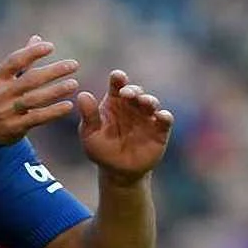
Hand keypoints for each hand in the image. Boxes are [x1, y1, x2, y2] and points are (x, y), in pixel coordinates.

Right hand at [0, 36, 79, 145]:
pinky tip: (69, 105)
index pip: (14, 61)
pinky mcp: (14, 127)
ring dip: (56, 91)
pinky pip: (37, 118)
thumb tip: (37, 38)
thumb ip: (20, 60)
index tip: (51, 47)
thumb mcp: (0, 78)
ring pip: (35, 99)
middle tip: (74, 65)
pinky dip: (54, 112)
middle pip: (30, 79)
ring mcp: (6, 111)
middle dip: (53, 71)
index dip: (32, 53)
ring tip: (74, 84)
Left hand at [77, 70, 173, 184]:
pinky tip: (161, 116)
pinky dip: (165, 116)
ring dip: (148, 100)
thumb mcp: (90, 134)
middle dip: (132, 90)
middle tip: (126, 94)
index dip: (118, 78)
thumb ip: (88, 116)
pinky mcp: (160, 130)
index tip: (118, 77)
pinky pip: (165, 120)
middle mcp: (132, 105)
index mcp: (114, 101)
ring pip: (151, 102)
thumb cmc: (101, 149)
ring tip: (144, 102)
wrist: (118, 171)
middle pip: (135, 91)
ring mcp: (147, 116)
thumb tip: (82, 95)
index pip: (117, 84)